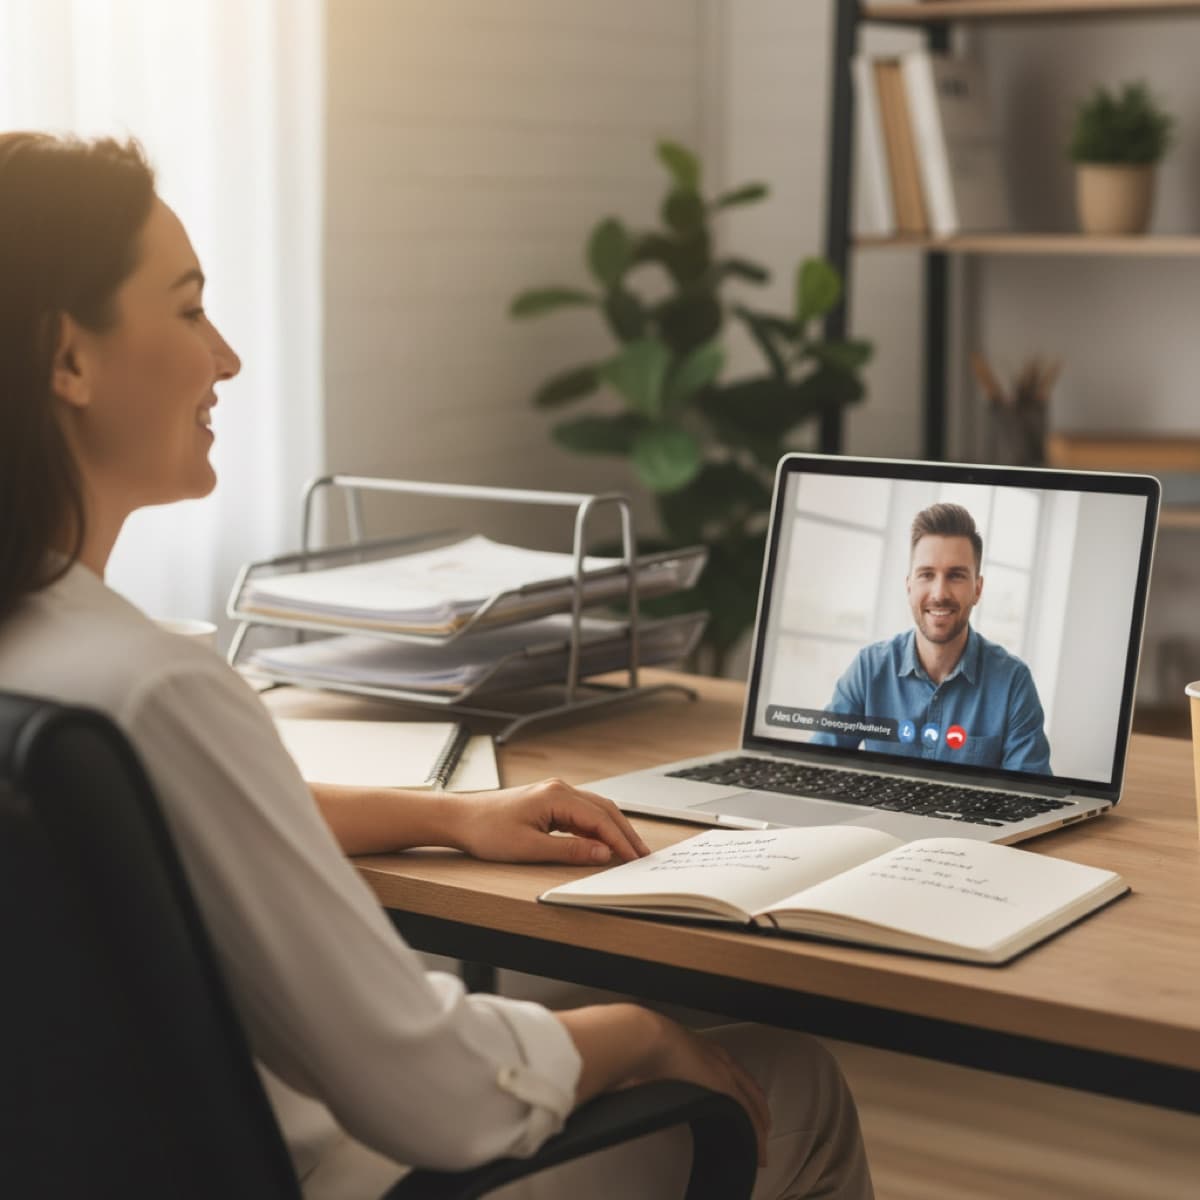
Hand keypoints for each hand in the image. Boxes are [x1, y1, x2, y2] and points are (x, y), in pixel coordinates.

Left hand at [451, 778, 649, 865]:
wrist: (460, 818)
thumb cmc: (487, 831)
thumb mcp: (530, 848)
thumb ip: (569, 851)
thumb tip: (602, 853)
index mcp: (556, 796)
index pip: (600, 819)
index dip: (620, 841)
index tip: (635, 858)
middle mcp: (560, 789)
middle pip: (604, 810)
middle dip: (625, 833)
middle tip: (643, 855)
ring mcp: (555, 794)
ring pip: (596, 810)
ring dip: (614, 829)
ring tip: (630, 850)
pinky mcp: (549, 802)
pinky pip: (582, 813)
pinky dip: (598, 828)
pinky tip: (604, 843)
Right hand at [557, 1004, 770, 1167]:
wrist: (642, 1036)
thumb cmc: (638, 1044)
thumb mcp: (649, 1056)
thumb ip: (649, 1070)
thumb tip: (635, 1082)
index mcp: (700, 1047)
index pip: (730, 1070)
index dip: (740, 1089)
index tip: (745, 1103)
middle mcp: (717, 1057)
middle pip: (749, 1087)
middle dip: (758, 1110)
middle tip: (763, 1131)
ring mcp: (722, 1072)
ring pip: (753, 1104)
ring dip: (759, 1128)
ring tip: (762, 1148)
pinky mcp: (723, 1088)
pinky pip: (747, 1117)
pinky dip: (755, 1136)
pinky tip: (759, 1151)